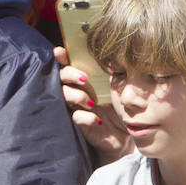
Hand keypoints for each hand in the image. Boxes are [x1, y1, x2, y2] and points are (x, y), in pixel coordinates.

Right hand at [54, 46, 133, 164]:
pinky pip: (76, 116)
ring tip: (93, 103)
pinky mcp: (80, 124)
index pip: (69, 65)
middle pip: (61, 77)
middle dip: (70, 75)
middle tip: (84, 79)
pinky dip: (87, 117)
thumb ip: (112, 73)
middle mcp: (76, 91)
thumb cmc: (120, 106)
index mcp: (84, 80)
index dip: (61, 57)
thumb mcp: (119, 86)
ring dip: (77, 96)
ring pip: (64, 95)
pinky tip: (98, 120)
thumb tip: (111, 60)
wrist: (126, 133)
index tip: (59, 52)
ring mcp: (75, 107)